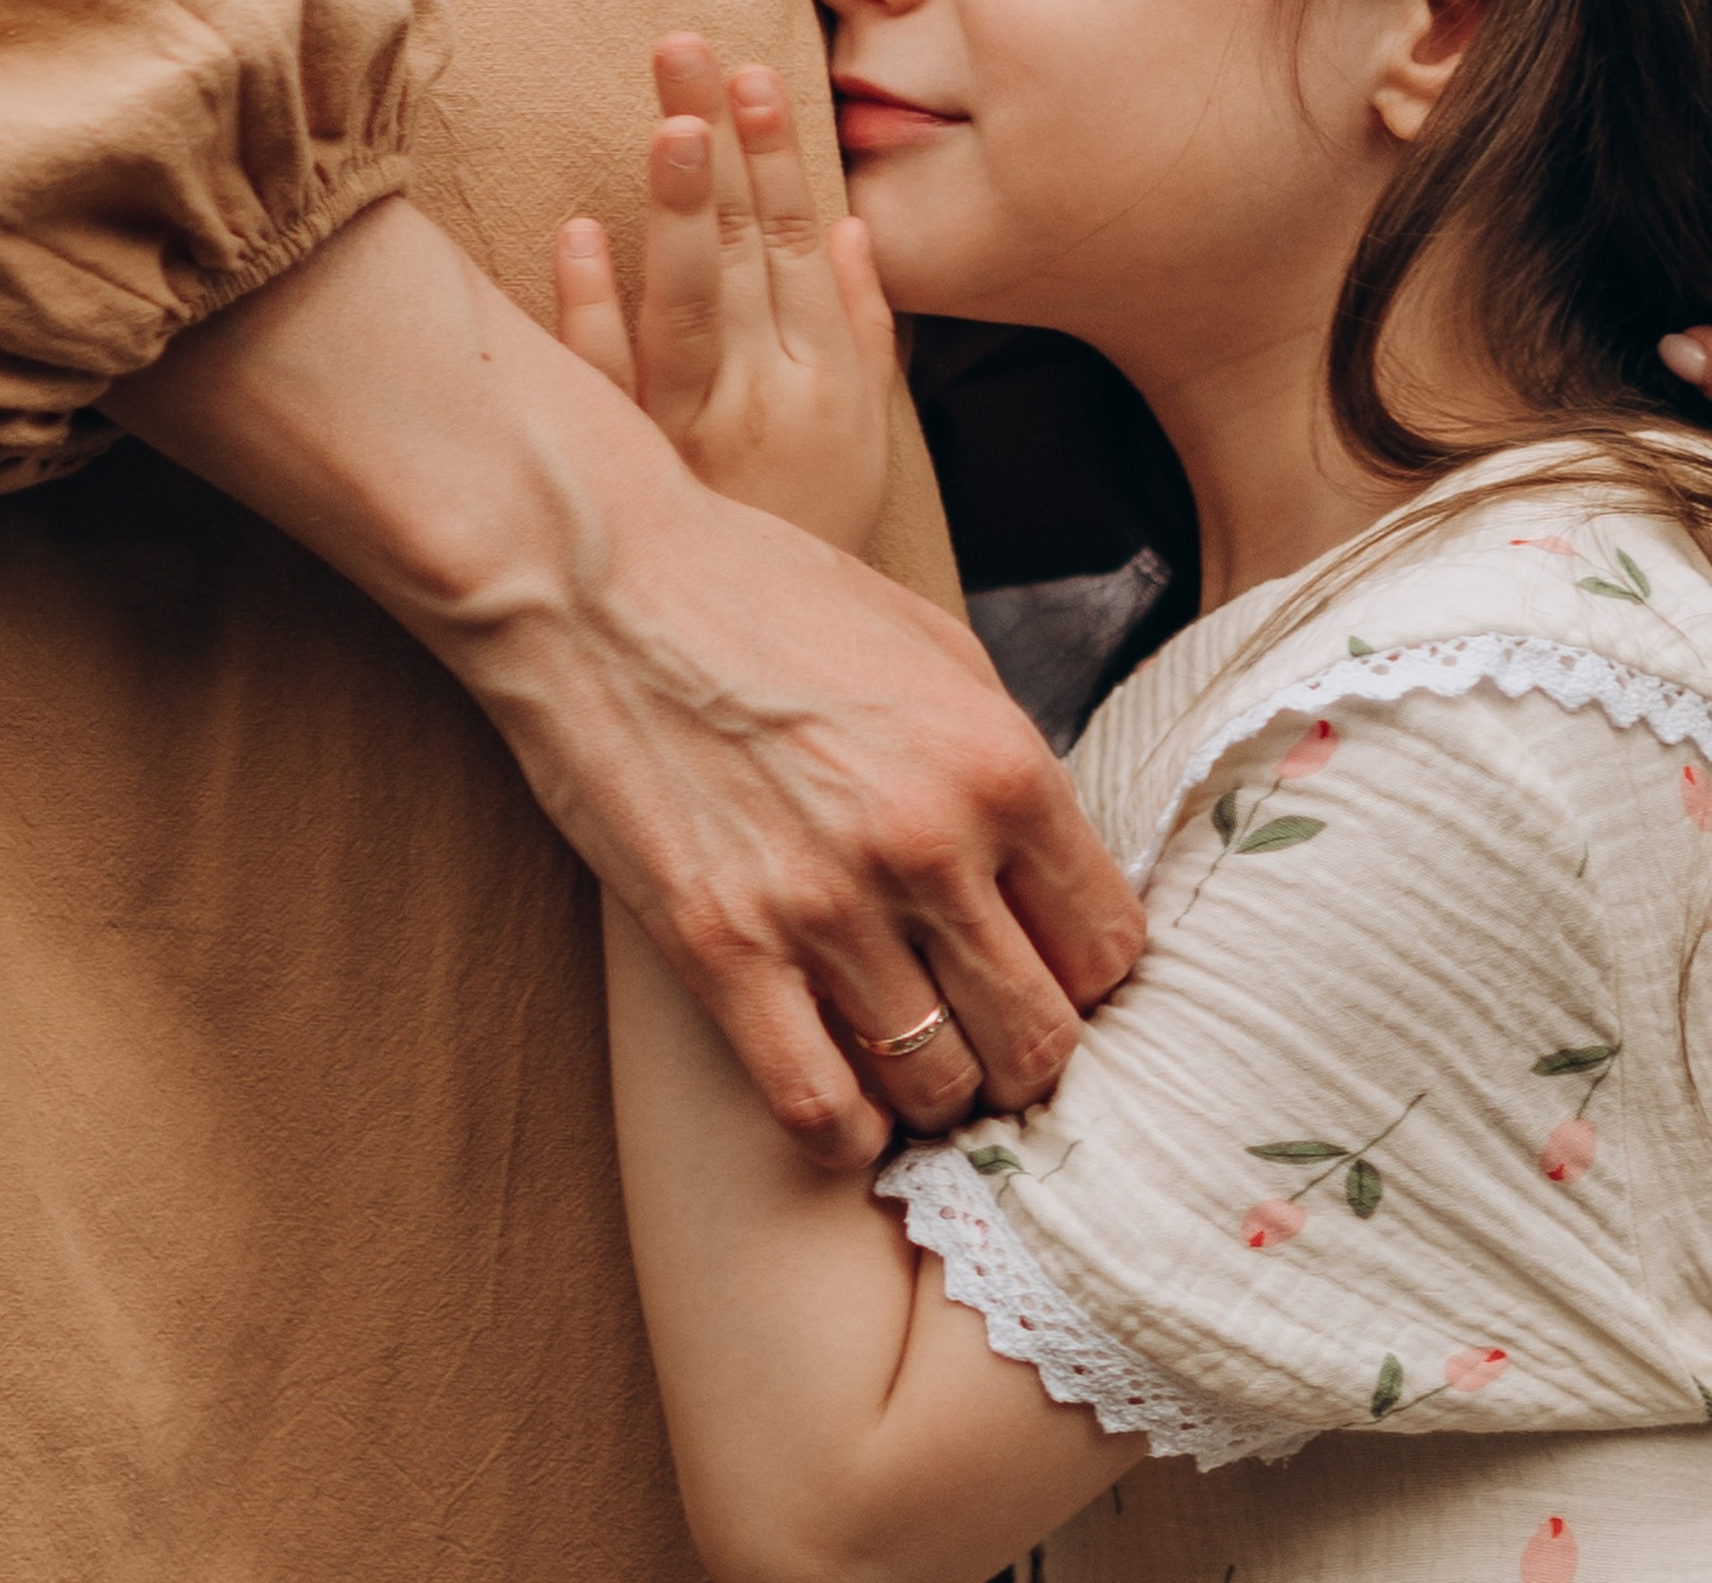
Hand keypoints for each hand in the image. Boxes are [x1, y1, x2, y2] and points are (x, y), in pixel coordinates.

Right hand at [105, 194, 1144, 1168]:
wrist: (600, 582)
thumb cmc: (767, 599)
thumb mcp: (933, 648)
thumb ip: (1004, 764)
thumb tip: (1055, 871)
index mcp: (1000, 761)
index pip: (1110, 944)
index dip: (1089, 976)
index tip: (1052, 974)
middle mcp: (930, 844)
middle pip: (1041, 1036)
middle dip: (1028, 1052)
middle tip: (989, 1034)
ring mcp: (824, 905)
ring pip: (941, 1087)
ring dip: (939, 1092)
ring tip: (916, 1060)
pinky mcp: (722, 950)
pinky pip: (819, 1108)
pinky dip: (847, 1130)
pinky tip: (847, 1103)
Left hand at [555, 35, 895, 555]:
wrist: (770, 658)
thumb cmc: (812, 533)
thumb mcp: (864, 435)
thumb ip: (865, 331)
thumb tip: (855, 231)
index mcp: (828, 381)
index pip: (803, 247)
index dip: (781, 159)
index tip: (758, 74)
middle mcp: (766, 398)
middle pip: (747, 253)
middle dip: (724, 147)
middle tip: (689, 52)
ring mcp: (693, 434)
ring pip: (689, 306)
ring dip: (681, 210)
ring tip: (671, 122)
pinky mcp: (630, 470)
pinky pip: (609, 383)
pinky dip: (592, 309)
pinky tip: (579, 235)